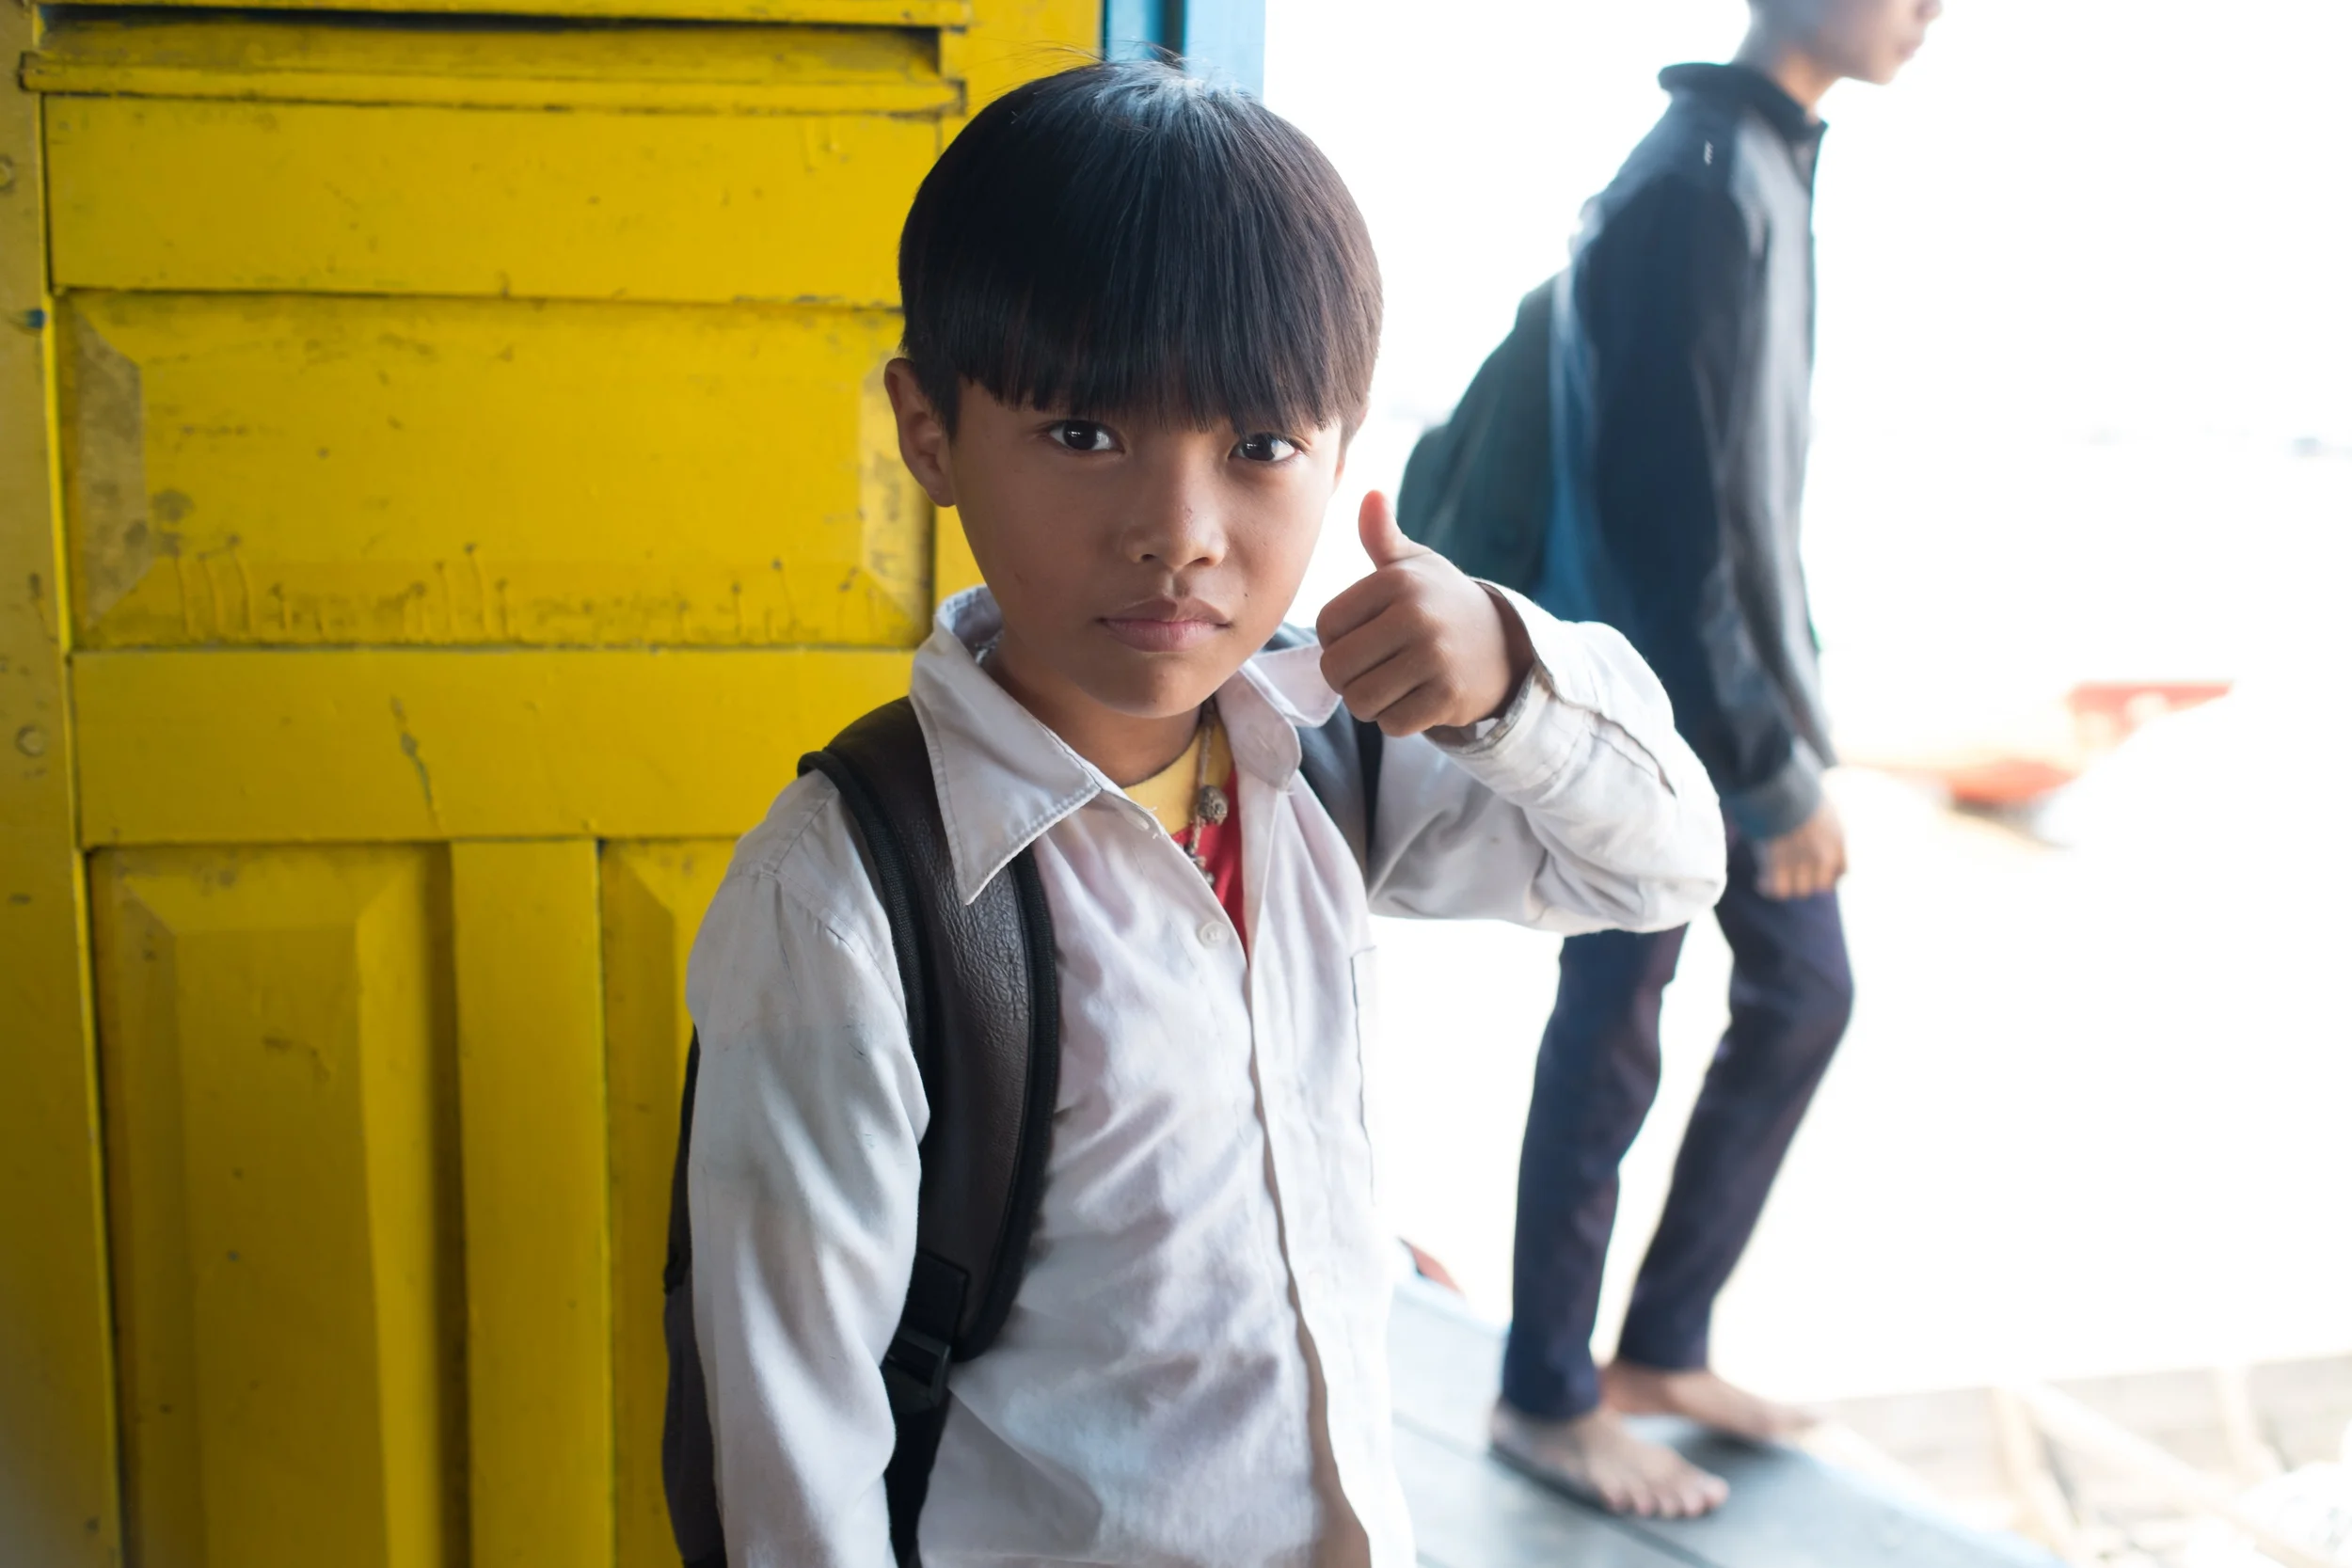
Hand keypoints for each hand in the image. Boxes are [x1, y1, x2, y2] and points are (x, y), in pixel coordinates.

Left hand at [1315, 492, 1533, 736]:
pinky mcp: (1448, 697)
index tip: (1362, 638)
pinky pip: (1392, 724)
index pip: (1326, 626)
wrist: (1508, 645)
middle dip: (1346, 678)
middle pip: (1336, 668)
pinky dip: (1396, 720)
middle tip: (1372, 670)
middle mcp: (1416, 615)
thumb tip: (1370, 494)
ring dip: (1369, 702)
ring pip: (1360, 701)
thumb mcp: (1416, 565)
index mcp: (1397, 581)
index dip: (1335, 640)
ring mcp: (1434, 657)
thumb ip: (1381, 536)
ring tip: (1393, 684)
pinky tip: (1416, 700)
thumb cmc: (1443, 604)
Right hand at [1755, 797, 1845, 900]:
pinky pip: (1778, 890)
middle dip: (1807, 881)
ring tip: (1770, 876)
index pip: (1842, 872)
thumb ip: (1822, 821)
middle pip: (1820, 886)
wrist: (1780, 791)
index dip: (1828, 875)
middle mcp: (1824, 856)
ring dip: (1786, 884)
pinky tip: (1761, 880)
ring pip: (1800, 890)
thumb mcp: (1819, 805)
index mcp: (1837, 841)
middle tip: (1790, 874)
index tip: (1814, 870)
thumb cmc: (1796, 790)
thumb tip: (1814, 821)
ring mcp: (1802, 863)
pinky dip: (1768, 887)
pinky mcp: (1780, 866)